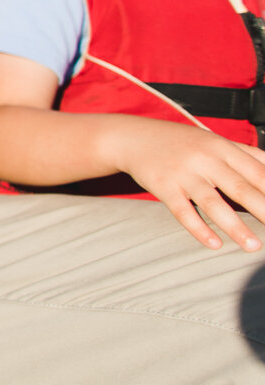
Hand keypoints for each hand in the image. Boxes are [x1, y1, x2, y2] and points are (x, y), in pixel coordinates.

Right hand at [111, 117, 264, 250]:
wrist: (133, 138)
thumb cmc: (182, 143)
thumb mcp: (216, 141)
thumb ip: (248, 154)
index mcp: (223, 148)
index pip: (257, 172)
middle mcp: (204, 159)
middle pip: (240, 188)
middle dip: (264, 210)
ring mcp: (183, 173)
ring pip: (213, 203)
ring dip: (236, 227)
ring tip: (254, 246)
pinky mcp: (163, 186)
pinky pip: (183, 211)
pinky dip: (199, 229)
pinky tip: (214, 244)